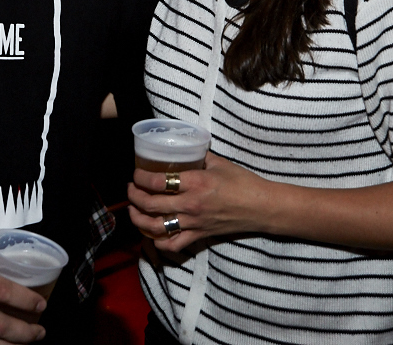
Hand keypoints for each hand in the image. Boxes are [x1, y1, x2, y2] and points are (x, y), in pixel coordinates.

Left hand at [127, 152, 266, 252]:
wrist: (261, 207)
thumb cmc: (243, 182)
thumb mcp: (219, 162)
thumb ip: (199, 156)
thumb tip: (184, 148)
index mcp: (195, 183)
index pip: (158, 182)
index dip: (141, 178)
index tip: (136, 173)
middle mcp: (190, 205)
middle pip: (151, 204)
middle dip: (134, 196)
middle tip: (131, 189)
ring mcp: (193, 223)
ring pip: (156, 227)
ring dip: (139, 220)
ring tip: (133, 211)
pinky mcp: (199, 236)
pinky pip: (173, 245)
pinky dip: (158, 242)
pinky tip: (152, 234)